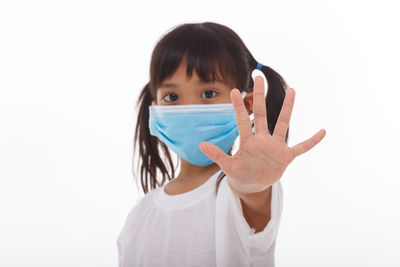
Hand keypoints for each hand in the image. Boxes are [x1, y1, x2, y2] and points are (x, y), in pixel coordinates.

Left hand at [199, 76, 325, 195]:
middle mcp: (262, 139)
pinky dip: (311, 141)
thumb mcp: (228, 166)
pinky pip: (301, 147)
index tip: (234, 89)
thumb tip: (201, 144)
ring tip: (293, 90)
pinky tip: (323, 132)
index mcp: (248, 141)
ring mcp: (275, 147)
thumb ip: (217, 155)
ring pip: (282, 124)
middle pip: (262, 114)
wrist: (252, 185)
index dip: (238, 106)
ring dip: (287, 109)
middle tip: (258, 77)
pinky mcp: (286, 156)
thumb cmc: (240, 174)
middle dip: (260, 96)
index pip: (242, 120)